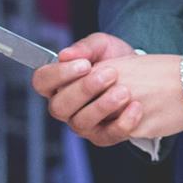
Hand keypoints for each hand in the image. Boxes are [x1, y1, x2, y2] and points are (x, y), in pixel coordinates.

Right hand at [34, 32, 167, 146]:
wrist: (141, 74)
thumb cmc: (113, 59)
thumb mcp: (101, 45)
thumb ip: (84, 47)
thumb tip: (65, 54)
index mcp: (56, 84)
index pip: (42, 81)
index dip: (59, 74)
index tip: (85, 64)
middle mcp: (65, 107)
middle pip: (59, 107)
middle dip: (84, 89)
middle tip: (110, 74)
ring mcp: (82, 125)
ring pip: (80, 123)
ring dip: (102, 106)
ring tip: (123, 91)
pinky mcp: (102, 136)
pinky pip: (107, 136)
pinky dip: (123, 123)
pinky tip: (135, 107)